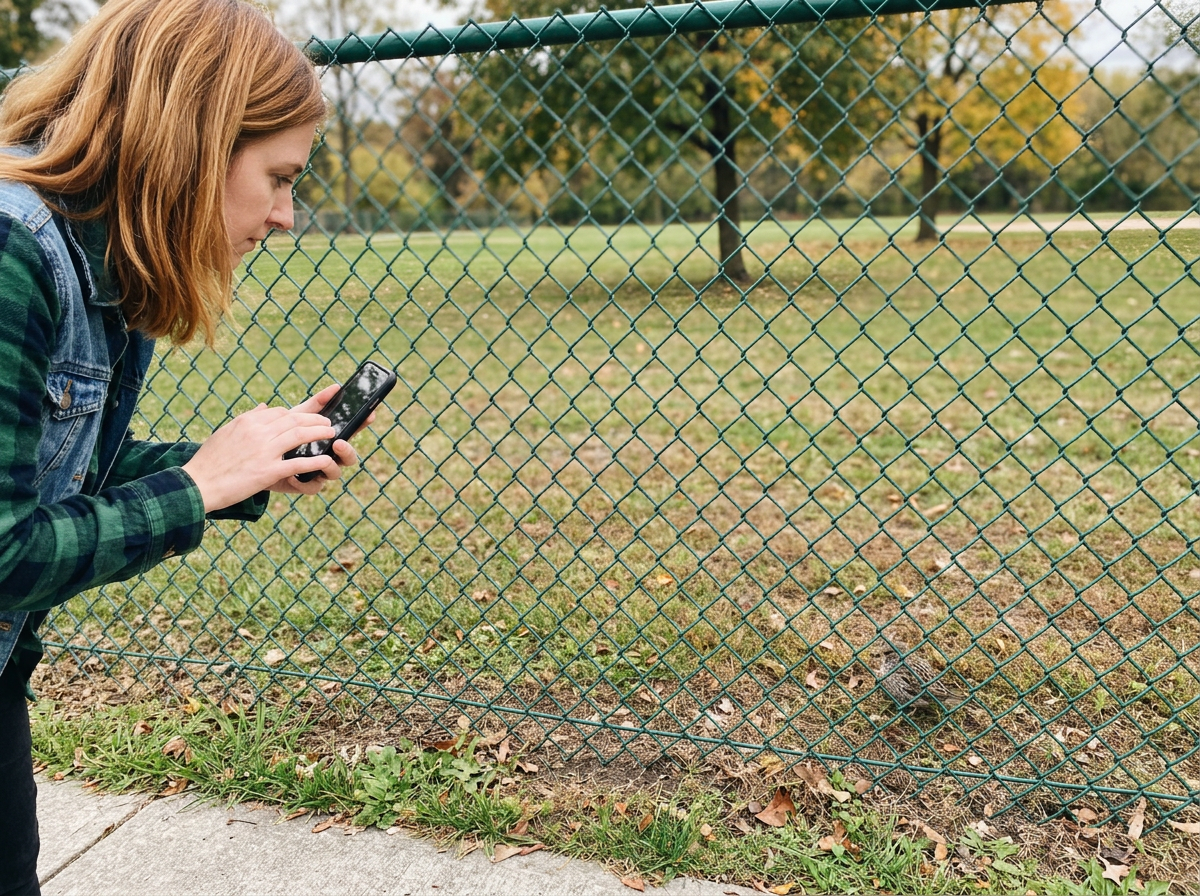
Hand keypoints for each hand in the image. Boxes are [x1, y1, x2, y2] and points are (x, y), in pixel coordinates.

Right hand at [182, 403, 336, 512]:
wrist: (198, 484)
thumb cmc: (210, 460)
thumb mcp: (226, 432)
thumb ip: (247, 418)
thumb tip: (263, 406)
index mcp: (247, 421)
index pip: (279, 411)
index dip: (297, 414)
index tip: (307, 419)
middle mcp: (257, 432)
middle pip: (294, 419)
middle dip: (314, 419)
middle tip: (327, 423)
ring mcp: (263, 451)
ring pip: (299, 435)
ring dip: (319, 432)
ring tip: (331, 433)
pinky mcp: (267, 471)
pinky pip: (298, 463)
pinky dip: (315, 461)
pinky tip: (326, 460)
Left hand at [265, 383, 377, 495]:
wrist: (259, 457)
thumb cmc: (283, 435)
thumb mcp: (297, 417)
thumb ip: (316, 404)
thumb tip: (336, 386)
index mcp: (331, 439)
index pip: (351, 431)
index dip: (362, 424)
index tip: (369, 414)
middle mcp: (329, 456)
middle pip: (349, 456)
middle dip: (348, 451)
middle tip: (339, 443)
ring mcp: (319, 471)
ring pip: (335, 473)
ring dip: (331, 467)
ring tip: (324, 460)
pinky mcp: (306, 485)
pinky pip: (313, 487)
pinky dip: (304, 482)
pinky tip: (293, 477)